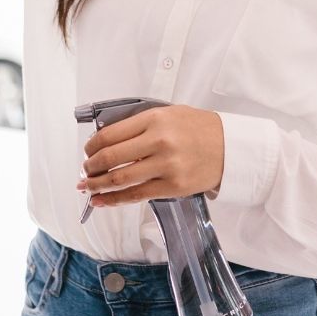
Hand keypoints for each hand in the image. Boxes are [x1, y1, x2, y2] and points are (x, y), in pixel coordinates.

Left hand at [76, 106, 223, 206]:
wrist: (231, 147)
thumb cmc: (199, 129)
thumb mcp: (168, 114)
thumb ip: (139, 125)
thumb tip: (107, 141)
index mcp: (154, 119)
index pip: (109, 135)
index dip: (91, 146)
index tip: (87, 152)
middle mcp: (158, 141)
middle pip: (110, 157)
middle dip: (90, 167)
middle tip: (85, 171)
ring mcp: (166, 166)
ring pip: (120, 179)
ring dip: (97, 185)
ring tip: (87, 187)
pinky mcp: (173, 186)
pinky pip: (136, 195)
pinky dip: (114, 200)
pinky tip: (101, 201)